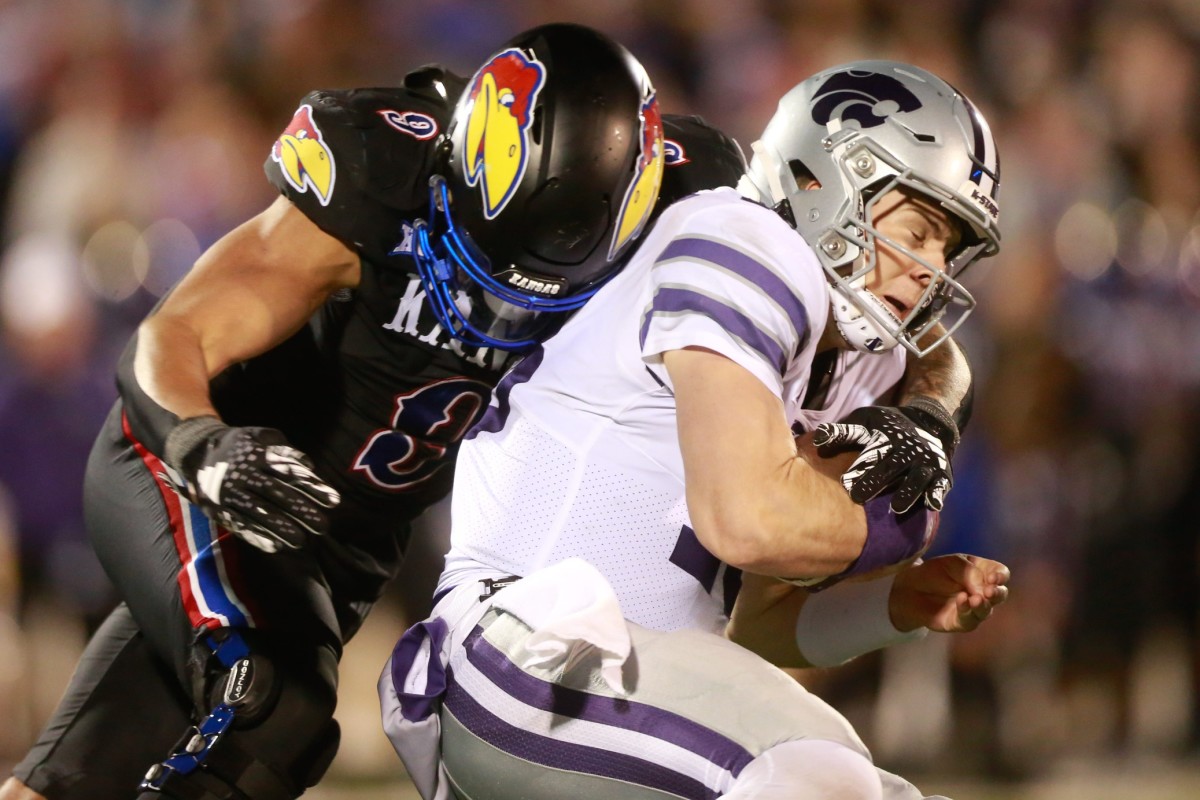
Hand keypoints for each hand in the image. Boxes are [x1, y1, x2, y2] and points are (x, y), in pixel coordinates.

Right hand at [163, 416, 340, 552]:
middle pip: (277, 495)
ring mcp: (230, 494)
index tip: (334, 501)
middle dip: (302, 512)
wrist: (195, 450)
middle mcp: (243, 476)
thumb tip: (308, 466)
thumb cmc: (239, 445)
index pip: (290, 473)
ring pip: (259, 513)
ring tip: (302, 541)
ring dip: (281, 529)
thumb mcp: (259, 436)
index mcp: (256, 456)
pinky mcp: (219, 509)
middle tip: (323, 526)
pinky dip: (257, 536)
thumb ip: (284, 450)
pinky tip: (275, 547)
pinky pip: (239, 524)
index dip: (313, 487)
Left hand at [812, 399, 957, 512]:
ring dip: (907, 491)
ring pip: (916, 477)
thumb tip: (818, 441)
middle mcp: (906, 449)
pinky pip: (940, 484)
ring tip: (895, 507)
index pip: (870, 449)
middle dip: (875, 481)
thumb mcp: (864, 421)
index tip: (844, 481)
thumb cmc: (885, 427)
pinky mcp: (940, 473)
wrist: (928, 421)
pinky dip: (936, 493)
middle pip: (890, 466)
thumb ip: (843, 433)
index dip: (858, 465)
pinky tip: (932, 505)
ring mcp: (925, 461)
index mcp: (885, 436)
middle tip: (857, 496)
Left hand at [888, 554, 1009, 632]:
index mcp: (982, 572)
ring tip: (976, 598)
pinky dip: (967, 610)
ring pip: (987, 610)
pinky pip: (969, 620)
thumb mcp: (951, 564)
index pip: (1000, 573)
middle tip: (989, 591)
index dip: (1000, 576)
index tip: (993, 577)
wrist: (910, 588)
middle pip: (1000, 594)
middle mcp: (982, 592)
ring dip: (983, 605)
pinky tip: (962, 601)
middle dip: (997, 593)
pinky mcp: (962, 622)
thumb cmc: (933, 572)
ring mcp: (974, 609)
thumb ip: (970, 572)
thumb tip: (985, 589)